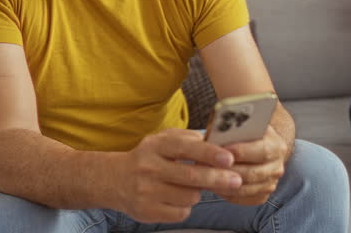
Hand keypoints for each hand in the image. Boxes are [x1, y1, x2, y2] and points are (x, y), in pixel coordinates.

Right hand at [117, 128, 242, 222]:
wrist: (114, 180)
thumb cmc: (148, 158)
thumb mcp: (162, 140)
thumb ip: (187, 139)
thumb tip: (216, 142)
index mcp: (155, 146)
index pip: (185, 148)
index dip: (209, 153)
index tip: (228, 158)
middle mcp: (149, 168)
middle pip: (191, 176)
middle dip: (217, 178)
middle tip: (236, 180)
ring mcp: (147, 191)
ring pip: (189, 196)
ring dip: (197, 193)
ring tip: (189, 186)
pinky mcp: (147, 211)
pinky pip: (181, 213)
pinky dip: (185, 207)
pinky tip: (176, 199)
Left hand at [213, 126, 287, 205]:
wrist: (258, 145)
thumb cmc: (245, 133)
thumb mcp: (242, 124)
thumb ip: (234, 128)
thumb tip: (216, 136)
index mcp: (277, 145)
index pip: (262, 151)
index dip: (241, 152)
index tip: (221, 151)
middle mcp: (277, 166)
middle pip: (253, 173)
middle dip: (229, 171)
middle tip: (208, 168)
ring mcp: (271, 183)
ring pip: (246, 189)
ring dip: (225, 184)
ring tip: (206, 177)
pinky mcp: (262, 195)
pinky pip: (244, 199)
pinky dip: (228, 193)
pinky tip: (214, 185)